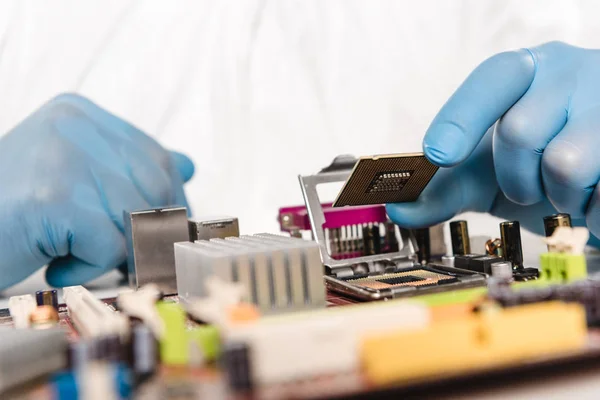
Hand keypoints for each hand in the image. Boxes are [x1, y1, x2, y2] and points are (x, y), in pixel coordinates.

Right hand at [0, 94, 193, 288]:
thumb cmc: (15, 215)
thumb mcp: (78, 181)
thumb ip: (130, 170)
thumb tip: (187, 165)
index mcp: (80, 114)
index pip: (157, 159)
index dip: (168, 202)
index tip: (162, 228)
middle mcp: (74, 125)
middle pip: (153, 189)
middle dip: (147, 231)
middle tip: (117, 252)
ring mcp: (64, 158)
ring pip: (134, 219)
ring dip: (111, 252)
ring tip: (71, 252)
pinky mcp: (56, 198)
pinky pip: (109, 246)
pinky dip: (87, 267)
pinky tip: (54, 262)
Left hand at [386, 41, 599, 244]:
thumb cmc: (538, 161)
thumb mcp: (485, 172)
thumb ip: (442, 188)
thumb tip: (398, 209)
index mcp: (524, 72)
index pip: (491, 79)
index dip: (461, 118)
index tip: (437, 156)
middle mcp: (570, 74)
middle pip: (520, 132)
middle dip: (516, 178)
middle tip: (530, 184)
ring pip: (567, 164)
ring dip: (559, 197)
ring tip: (568, 188)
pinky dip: (592, 212)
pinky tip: (595, 194)